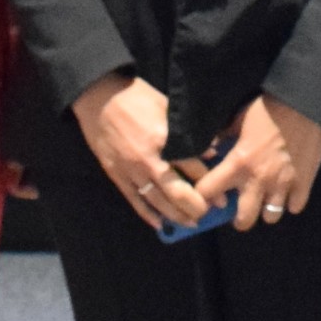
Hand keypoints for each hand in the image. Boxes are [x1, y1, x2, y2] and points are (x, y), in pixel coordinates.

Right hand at [72, 74, 211, 233]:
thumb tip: (211, 151)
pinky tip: (160, 224)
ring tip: (190, 223)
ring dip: (175, 215)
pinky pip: (135, 200)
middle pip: (176, 192)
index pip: (193, 168)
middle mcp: (149, 159)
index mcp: (164, 139)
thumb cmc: (136, 97)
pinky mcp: (117, 175)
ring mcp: (131, 170)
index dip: (209, 184)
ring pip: (157, 201)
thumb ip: (188, 131)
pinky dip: (147, 214)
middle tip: (207, 213)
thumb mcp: (167, 107)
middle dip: (194, 207)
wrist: (99, 97)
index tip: (221, 196)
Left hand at [193, 95, 320, 230]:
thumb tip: (206, 152)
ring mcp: (283, 184)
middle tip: (242, 205)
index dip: (204, 197)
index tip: (209, 196)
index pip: (207, 193)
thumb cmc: (268, 109)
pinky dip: (291, 201)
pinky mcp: (304, 183)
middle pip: (243, 221)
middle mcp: (258, 180)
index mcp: (237, 163)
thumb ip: (222, 138)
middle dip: (240, 217)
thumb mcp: (238, 119)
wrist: (305, 103)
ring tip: (267, 196)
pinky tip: (288, 189)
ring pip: (271, 218)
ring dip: (267, 209)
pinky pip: (296, 207)